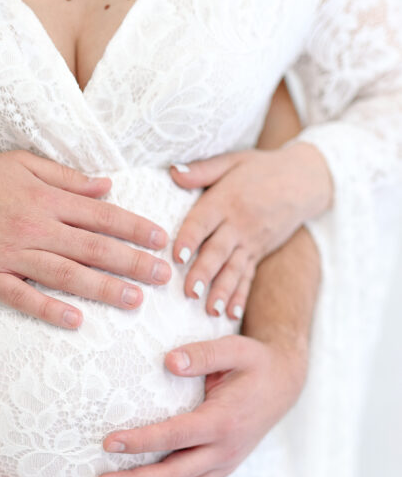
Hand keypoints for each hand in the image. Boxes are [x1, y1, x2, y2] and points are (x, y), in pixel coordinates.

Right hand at [0, 149, 171, 328]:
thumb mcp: (23, 163)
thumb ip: (67, 177)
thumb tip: (107, 186)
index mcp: (46, 197)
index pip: (100, 214)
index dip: (134, 228)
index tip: (161, 240)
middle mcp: (34, 225)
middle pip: (92, 247)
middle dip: (132, 262)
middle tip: (163, 276)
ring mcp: (11, 254)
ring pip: (66, 274)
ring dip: (103, 289)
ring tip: (134, 300)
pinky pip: (23, 296)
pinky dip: (49, 308)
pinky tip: (75, 321)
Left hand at [93, 333, 307, 476]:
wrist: (284, 385)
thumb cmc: (255, 364)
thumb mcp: (235, 349)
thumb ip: (203, 354)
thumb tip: (169, 361)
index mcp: (223, 420)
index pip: (176, 434)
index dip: (142, 440)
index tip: (108, 442)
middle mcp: (224, 450)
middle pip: (174, 475)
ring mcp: (224, 465)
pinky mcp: (222, 471)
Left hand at [169, 141, 332, 318]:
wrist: (304, 180)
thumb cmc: (260, 169)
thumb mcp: (232, 161)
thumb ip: (201, 170)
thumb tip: (172, 172)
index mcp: (226, 201)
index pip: (204, 221)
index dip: (190, 238)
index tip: (177, 256)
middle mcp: (238, 225)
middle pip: (218, 251)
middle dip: (203, 273)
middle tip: (189, 293)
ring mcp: (251, 242)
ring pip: (234, 269)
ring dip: (222, 291)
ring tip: (211, 311)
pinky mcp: (259, 253)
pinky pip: (249, 277)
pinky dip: (241, 296)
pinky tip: (232, 314)